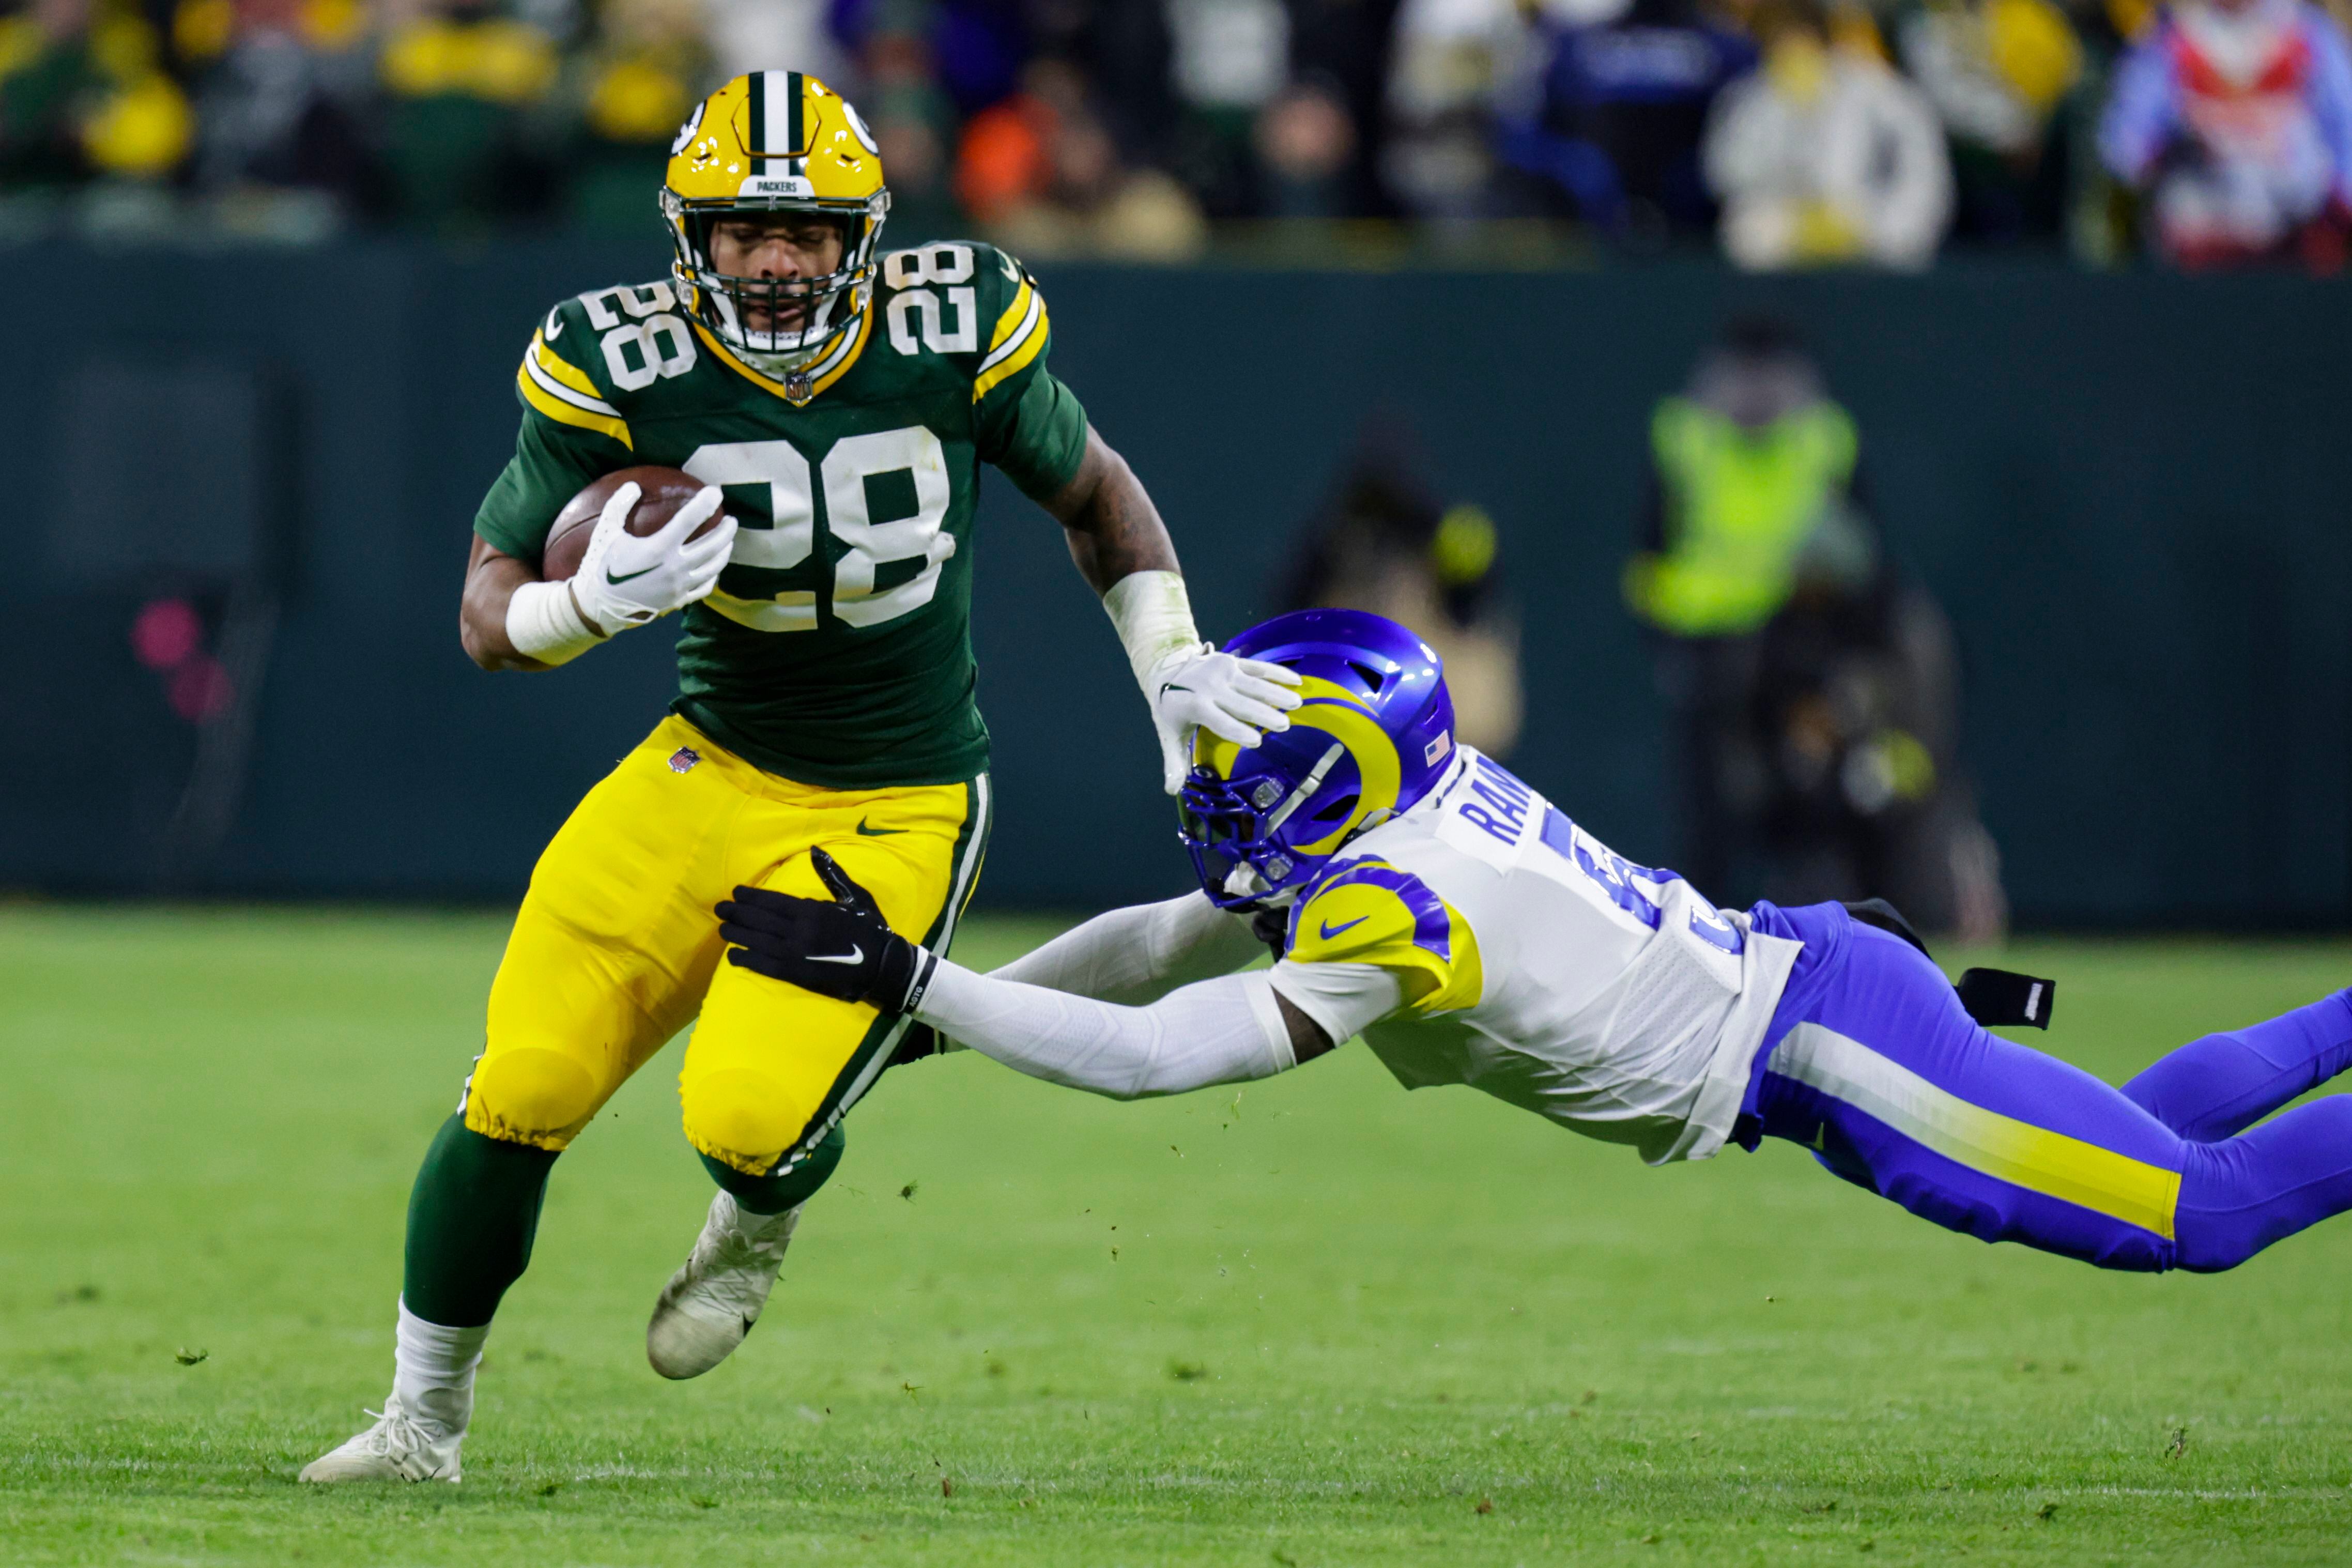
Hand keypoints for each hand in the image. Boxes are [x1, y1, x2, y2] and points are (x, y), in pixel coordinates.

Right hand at [569, 482, 736, 634]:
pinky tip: (715, 567)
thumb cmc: (601, 565)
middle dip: (726, 531)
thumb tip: (634, 485)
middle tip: (731, 519)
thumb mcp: (606, 532)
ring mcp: (679, 586)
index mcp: (659, 548)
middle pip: (712, 546)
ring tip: (729, 541)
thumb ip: (619, 505)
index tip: (716, 492)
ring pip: (713, 567)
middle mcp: (674, 568)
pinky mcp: (678, 600)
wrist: (598, 605)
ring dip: (724, 552)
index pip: (689, 520)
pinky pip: (705, 587)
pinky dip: (714, 575)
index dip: (705, 504)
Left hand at [718, 850, 929, 1011]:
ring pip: (756, 941)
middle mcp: (799, 929)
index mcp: (812, 909)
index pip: (772, 900)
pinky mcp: (796, 974)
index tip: (736, 892)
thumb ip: (832, 875)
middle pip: (759, 919)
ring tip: (722, 929)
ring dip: (736, 934)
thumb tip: (816, 851)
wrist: (884, 966)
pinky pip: (764, 965)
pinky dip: (746, 960)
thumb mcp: (854, 897)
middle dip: (737, 913)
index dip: (751, 897)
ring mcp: (795, 952)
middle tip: (720, 909)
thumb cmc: (871, 929)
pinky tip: (733, 956)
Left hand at [1142, 644, 1301, 793]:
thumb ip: (1174, 762)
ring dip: (1276, 693)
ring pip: (1254, 684)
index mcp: (1194, 706)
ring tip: (1295, 703)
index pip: (1220, 722)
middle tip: (1283, 725)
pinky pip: (1258, 667)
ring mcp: (1222, 670)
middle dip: (1263, 714)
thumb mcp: (1169, 735)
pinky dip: (1278, 673)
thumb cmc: (1171, 710)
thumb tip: (1172, 790)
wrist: (1165, 671)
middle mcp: (1210, 686)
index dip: (1238, 732)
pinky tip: (1296, 681)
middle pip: (1241, 703)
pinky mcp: (1232, 660)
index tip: (1257, 742)